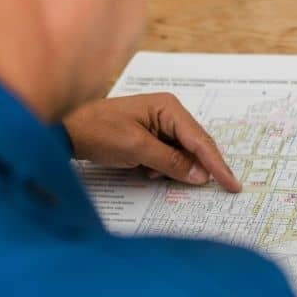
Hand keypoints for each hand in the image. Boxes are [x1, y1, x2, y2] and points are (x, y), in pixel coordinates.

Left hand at [64, 93, 241, 192]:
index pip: (200, 141)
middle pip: (197, 145)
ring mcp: (159, 123)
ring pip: (183, 153)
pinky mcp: (150, 135)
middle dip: (200, 167)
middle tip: (220, 188)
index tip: (233, 184)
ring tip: (153, 173)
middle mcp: (168, 112)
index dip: (218, 165)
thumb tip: (201, 176)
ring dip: (176, 168)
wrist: (64, 130)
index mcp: (169, 108)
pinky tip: (147, 171)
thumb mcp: (137, 149)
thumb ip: (171, 162)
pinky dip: (163, 167)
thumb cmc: (98, 132)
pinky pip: (169, 155)